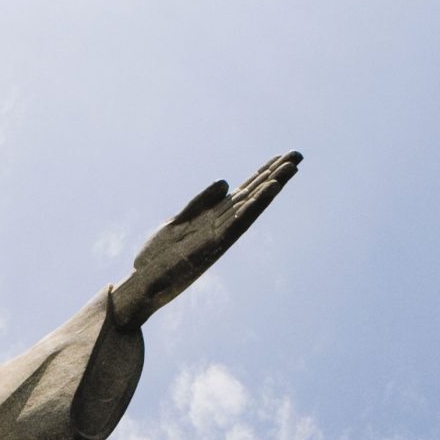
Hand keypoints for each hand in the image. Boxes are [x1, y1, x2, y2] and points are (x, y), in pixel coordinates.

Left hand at [109, 151, 300, 326]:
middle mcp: (222, 227)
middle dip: (275, 176)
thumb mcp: (178, 221)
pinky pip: (238, 222)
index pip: (245, 192)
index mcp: (214, 219)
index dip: (263, 174)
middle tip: (298, 155)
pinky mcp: (212, 245)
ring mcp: (219, 235)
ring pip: (251, 207)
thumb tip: (226, 182)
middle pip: (253, 196)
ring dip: (271, 187)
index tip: (283, 157)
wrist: (141, 284)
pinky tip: (268, 191)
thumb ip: (201, 202)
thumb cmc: (158, 256)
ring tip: (291, 168)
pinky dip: (254, 206)